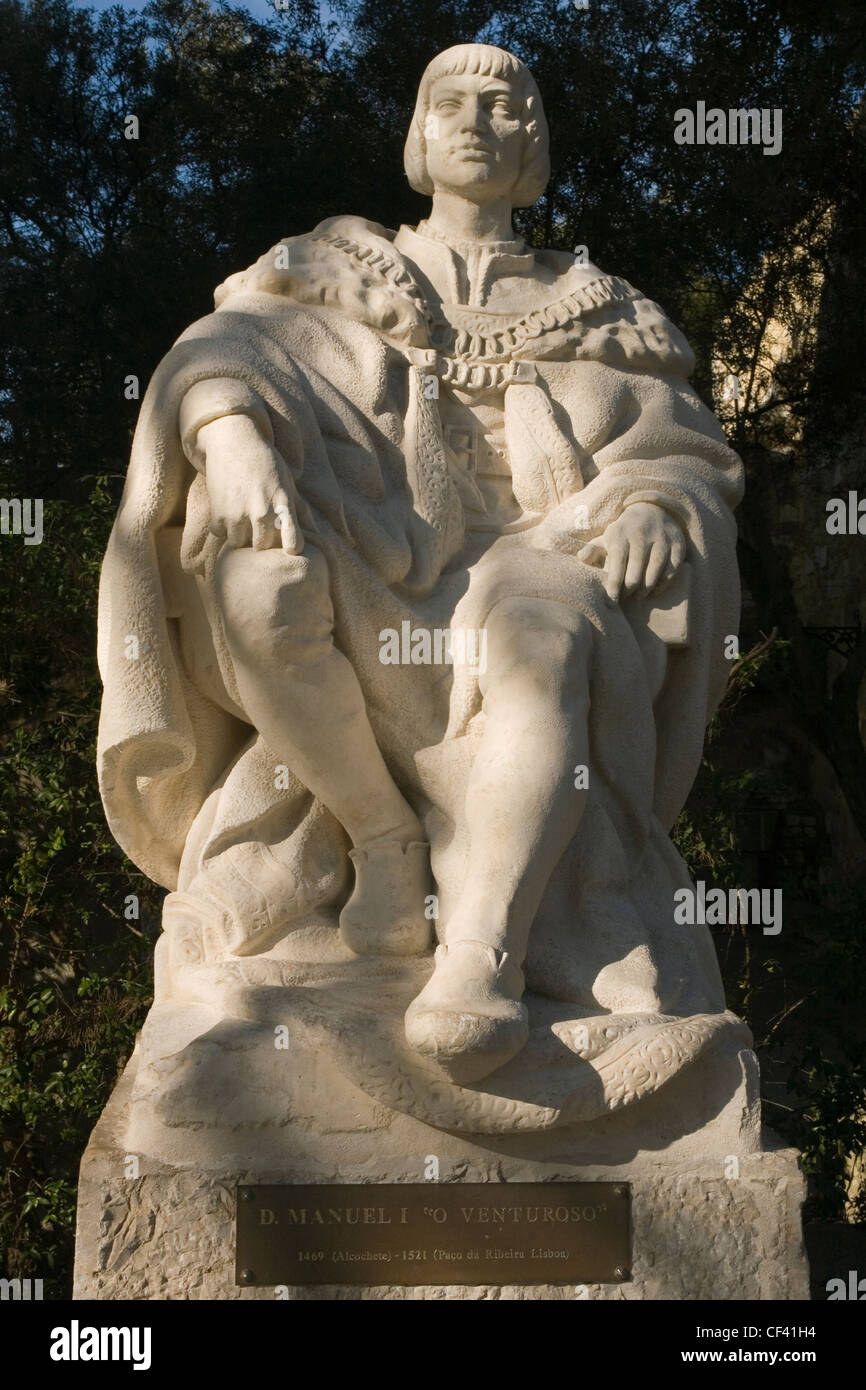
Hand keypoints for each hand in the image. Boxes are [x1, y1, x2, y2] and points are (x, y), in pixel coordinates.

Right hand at [198, 414, 301, 552]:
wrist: (235, 440)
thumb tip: (315, 530)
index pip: (294, 541)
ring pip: (238, 543)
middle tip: (257, 527)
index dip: (293, 546)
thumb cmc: (265, 462)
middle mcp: (262, 511)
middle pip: (262, 546)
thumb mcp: (286, 481)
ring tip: (241, 519)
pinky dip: (223, 526)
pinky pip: (220, 533)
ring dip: (239, 534)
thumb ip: (299, 508)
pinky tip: (228, 513)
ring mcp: (239, 513)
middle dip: (260, 540)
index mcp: (283, 504)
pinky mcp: (218, 511)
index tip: (290, 546)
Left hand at [577, 502, 685, 601]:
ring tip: (640, 596)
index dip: (614, 585)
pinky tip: (656, 589)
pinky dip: (665, 581)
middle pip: (637, 569)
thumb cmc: (625, 531)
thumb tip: (581, 558)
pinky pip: (674, 566)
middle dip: (630, 588)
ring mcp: (662, 538)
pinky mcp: (678, 543)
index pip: (617, 564)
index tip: (612, 601)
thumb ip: (593, 549)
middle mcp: (642, 535)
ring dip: (648, 586)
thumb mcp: (607, 537)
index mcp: (621, 534)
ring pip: (656, 567)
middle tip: (627, 597)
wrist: (652, 509)